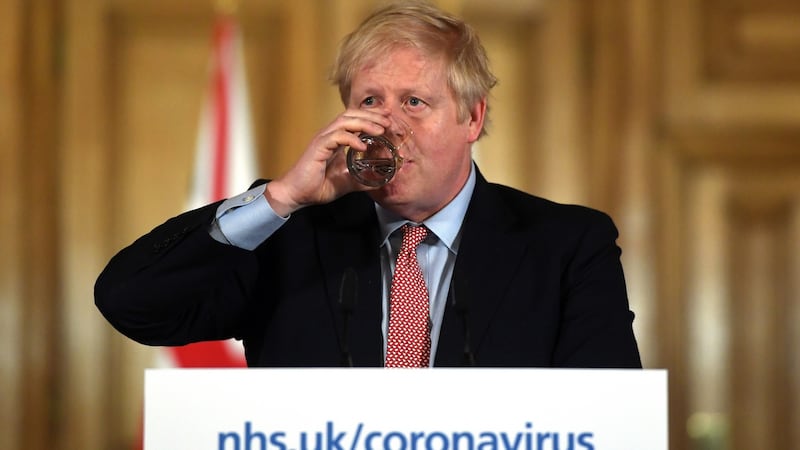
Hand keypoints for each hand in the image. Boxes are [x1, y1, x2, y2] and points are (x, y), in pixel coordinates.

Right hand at [265, 109, 390, 216]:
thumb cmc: (316, 187)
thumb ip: (361, 180)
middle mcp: (328, 135)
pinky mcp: (317, 148)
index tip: (387, 117)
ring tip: (381, 129)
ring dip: (365, 123)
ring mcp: (322, 140)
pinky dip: (351, 139)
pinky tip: (363, 146)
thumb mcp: (346, 183)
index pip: (354, 119)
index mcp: (335, 139)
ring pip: (345, 122)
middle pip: (351, 115)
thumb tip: (379, 182)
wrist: (296, 195)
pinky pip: (336, 137)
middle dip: (371, 115)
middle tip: (389, 119)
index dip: (371, 116)